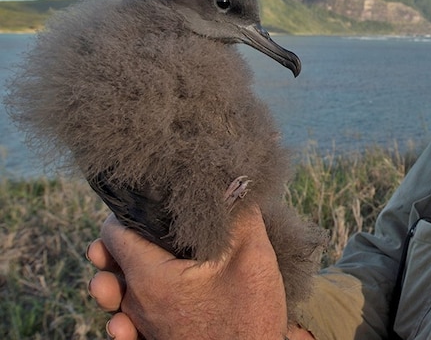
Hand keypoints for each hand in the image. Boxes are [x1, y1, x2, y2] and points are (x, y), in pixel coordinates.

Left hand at [87, 208, 288, 339]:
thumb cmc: (250, 315)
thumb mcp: (253, 256)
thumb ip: (239, 214)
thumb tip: (232, 177)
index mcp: (152, 279)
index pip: (113, 235)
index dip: (128, 213)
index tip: (152, 205)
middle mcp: (138, 305)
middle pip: (106, 267)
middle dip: (117, 247)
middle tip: (145, 235)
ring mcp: (144, 328)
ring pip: (112, 298)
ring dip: (116, 281)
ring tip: (133, 270)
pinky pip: (124, 327)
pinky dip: (123, 313)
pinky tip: (135, 309)